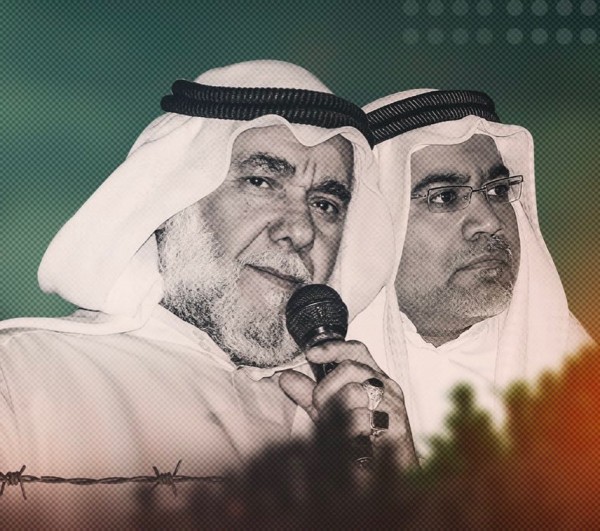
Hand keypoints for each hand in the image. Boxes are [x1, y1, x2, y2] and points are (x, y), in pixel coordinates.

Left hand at [279, 340, 417, 470]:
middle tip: (321, 409)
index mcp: (374, 378)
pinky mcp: (397, 427)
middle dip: (327, 387)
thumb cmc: (362, 441)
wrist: (393, 475)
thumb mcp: (330, 413)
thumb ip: (309, 394)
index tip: (310, 354)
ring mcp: (393, 406)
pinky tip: (350, 441)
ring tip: (337, 429)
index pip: (356, 350)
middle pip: (351, 368)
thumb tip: (286, 377)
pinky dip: (349, 432)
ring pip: (355, 392)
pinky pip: (363, 420)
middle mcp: (386, 387)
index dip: (333, 348)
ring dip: (337, 412)